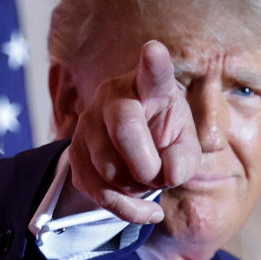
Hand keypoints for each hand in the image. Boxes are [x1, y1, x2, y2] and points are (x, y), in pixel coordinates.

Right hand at [64, 41, 200, 223]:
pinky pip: (98, 191)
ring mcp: (87, 123)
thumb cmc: (166, 141)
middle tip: (159, 176)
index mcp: (149, 87)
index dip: (154, 64)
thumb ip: (186, 159)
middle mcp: (113, 97)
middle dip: (147, 165)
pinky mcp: (74, 153)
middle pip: (124, 129)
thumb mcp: (186, 148)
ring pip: (108, 167)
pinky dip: (126, 209)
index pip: (152, 74)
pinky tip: (144, 209)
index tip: (154, 50)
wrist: (133, 155)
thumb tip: (169, 173)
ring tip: (148, 183)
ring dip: (136, 189)